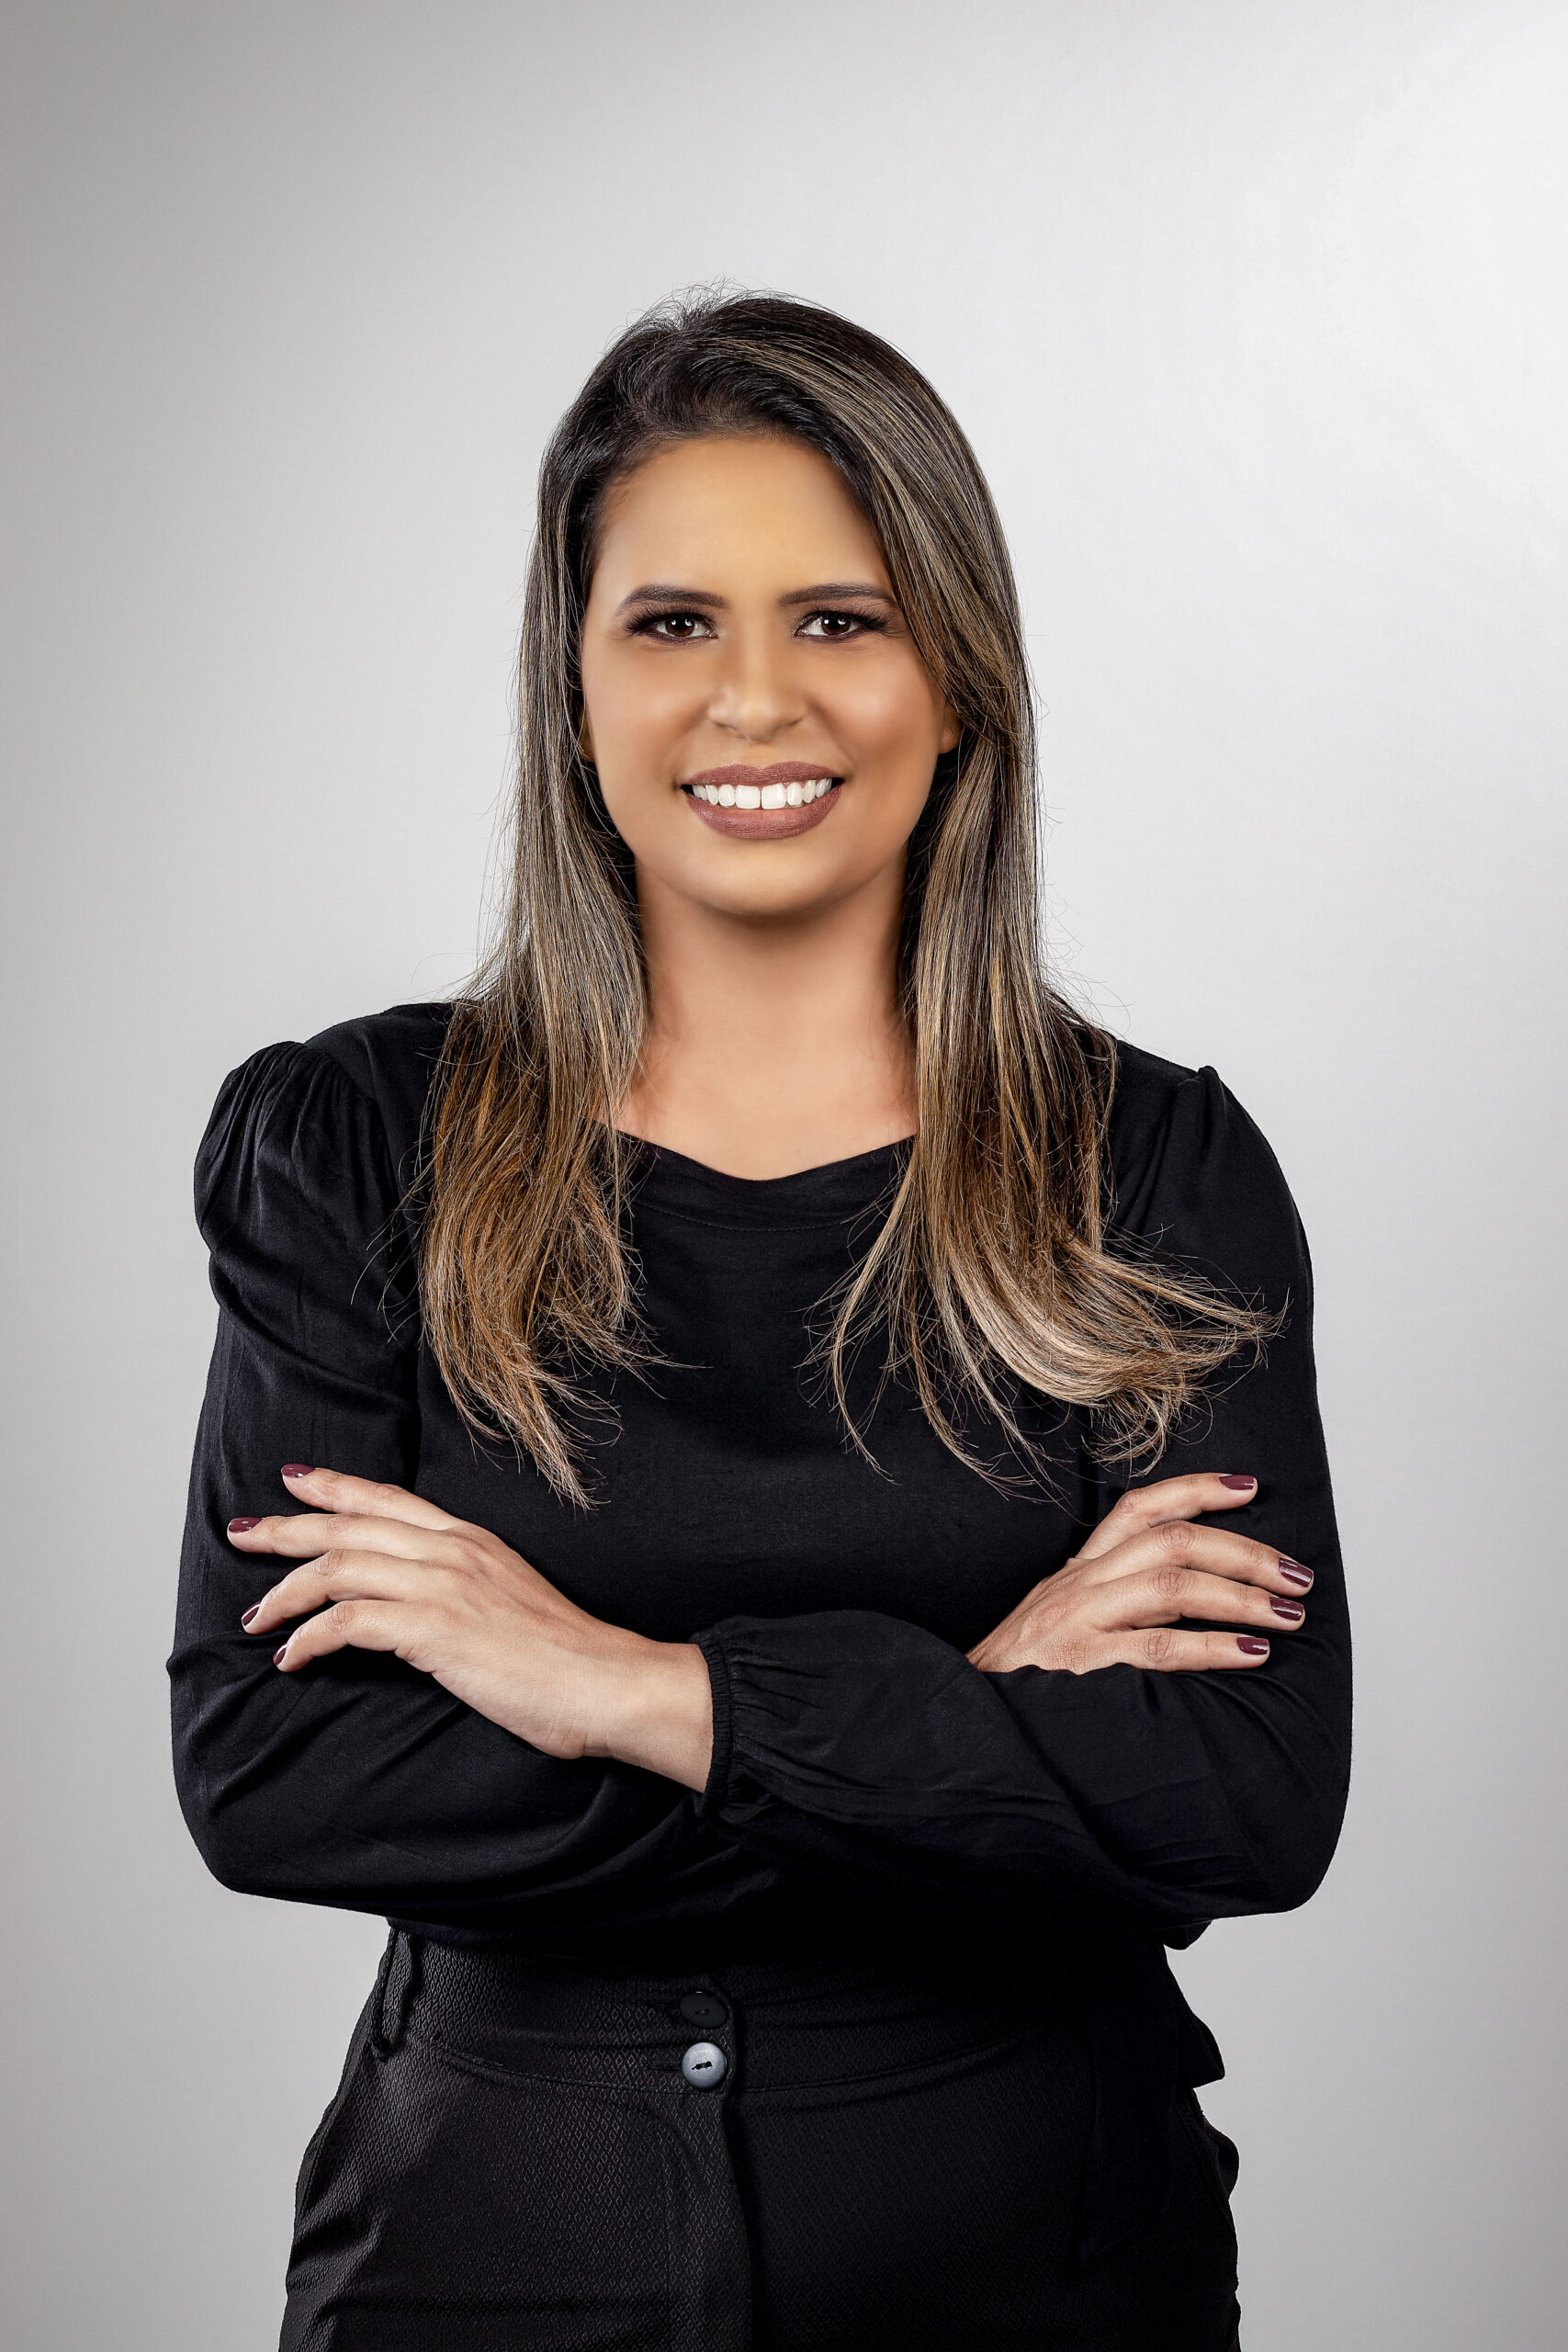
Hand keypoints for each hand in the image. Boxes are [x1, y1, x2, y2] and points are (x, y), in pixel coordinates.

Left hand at [227, 1467, 713, 1790]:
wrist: (605, 1681)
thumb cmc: (564, 1657)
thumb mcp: (510, 1601)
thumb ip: (466, 1589)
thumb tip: (424, 1606)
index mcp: (471, 1539)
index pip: (388, 1499)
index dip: (336, 1486)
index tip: (294, 1479)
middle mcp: (452, 1551)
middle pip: (349, 1525)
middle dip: (287, 1527)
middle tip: (242, 1533)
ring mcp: (442, 1586)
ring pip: (338, 1568)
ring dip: (286, 1593)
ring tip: (255, 1618)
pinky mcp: (433, 1629)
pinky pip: (348, 1622)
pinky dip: (310, 1639)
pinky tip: (292, 1659)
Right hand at [966, 1473, 1311, 1674]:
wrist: (966, 1714)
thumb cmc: (1027, 1676)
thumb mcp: (1068, 1620)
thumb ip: (1126, 1603)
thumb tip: (1207, 1599)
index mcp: (1080, 1569)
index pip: (1141, 1507)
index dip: (1198, 1490)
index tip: (1250, 1488)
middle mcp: (1081, 1583)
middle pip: (1173, 1540)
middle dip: (1245, 1552)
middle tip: (1297, 1576)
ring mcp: (1079, 1620)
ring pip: (1172, 1584)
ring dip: (1241, 1595)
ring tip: (1287, 1614)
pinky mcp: (1082, 1664)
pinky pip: (1158, 1647)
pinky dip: (1212, 1646)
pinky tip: (1250, 1653)